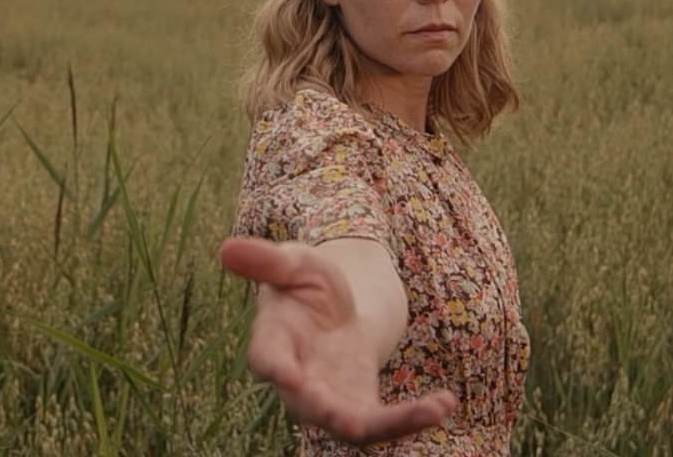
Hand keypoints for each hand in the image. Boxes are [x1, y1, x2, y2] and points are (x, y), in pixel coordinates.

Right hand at [219, 236, 456, 444]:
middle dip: (330, 414)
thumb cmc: (305, 282)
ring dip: (390, 425)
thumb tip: (227, 247)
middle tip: (353, 423)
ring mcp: (329, 399)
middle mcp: (297, 380)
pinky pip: (383, 422)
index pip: (267, 358)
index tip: (287, 376)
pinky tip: (445, 403)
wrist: (335, 309)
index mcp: (273, 341)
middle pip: (308, 406)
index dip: (276, 368)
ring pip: (352, 425)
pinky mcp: (360, 405)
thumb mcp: (293, 261)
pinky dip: (413, 417)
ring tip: (431, 412)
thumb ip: (267, 261)